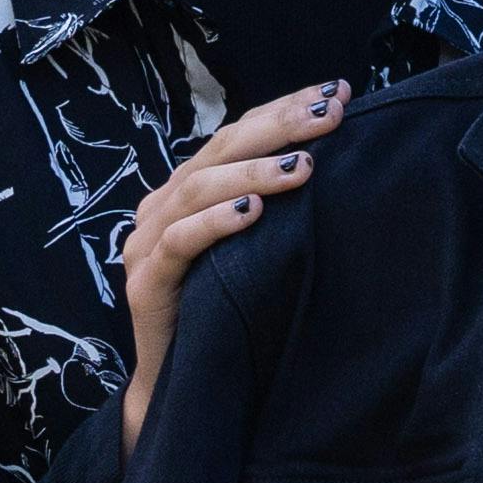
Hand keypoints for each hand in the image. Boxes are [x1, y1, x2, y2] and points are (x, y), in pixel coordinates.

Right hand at [120, 89, 342, 443]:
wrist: (182, 390)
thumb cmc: (228, 315)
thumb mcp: (256, 252)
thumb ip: (273, 205)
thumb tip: (333, 158)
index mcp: (187, 191)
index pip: (237, 134)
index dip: (284, 109)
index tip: (338, 92)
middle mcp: (162, 207)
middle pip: (219, 149)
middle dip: (279, 126)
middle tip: (332, 114)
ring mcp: (147, 244)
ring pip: (199, 189)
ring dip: (255, 172)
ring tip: (304, 165)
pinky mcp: (145, 284)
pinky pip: (180, 243)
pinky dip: (215, 223)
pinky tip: (253, 211)